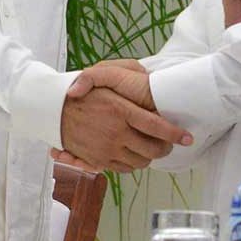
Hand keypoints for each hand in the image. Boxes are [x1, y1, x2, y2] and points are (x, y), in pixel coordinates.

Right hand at [54, 60, 189, 172]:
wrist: (52, 110)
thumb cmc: (83, 92)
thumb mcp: (103, 75)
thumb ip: (126, 74)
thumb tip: (145, 73)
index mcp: (122, 111)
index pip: (157, 127)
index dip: (175, 134)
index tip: (187, 138)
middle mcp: (117, 133)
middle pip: (152, 149)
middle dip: (165, 148)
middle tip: (169, 143)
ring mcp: (107, 149)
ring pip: (140, 161)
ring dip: (150, 157)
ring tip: (153, 147)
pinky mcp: (98, 160)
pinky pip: (123, 168)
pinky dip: (132, 163)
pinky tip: (134, 153)